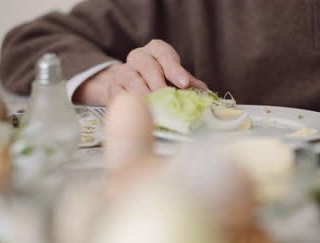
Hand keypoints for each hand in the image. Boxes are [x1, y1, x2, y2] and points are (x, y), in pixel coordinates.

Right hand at [73, 39, 207, 105]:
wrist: (128, 87)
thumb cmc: (157, 81)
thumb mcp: (174, 78)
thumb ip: (188, 83)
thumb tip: (206, 94)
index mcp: (155, 50)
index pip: (164, 53)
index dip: (174, 68)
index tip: (184, 84)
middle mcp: (137, 57)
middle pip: (148, 66)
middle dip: (159, 83)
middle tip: (168, 98)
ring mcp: (123, 71)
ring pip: (132, 80)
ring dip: (144, 95)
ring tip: (154, 108)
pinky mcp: (113, 88)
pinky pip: (120, 95)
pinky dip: (131, 105)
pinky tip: (140, 114)